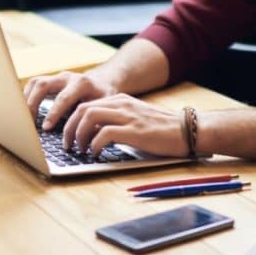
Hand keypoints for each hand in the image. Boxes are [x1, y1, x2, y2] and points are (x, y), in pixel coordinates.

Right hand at [23, 70, 117, 129]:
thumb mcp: (104, 108)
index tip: (45, 128)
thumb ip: (94, 121)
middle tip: (27, 122)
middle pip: (43, 85)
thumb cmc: (104, 99)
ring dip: (27, 100)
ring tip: (23, 118)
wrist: (103, 82)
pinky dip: (27, 97)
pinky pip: (34, 85)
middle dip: (33, 103)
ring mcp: (57, 77)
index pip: (63, 98)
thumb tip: (85, 141)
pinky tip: (25, 111)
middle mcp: (67, 77)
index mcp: (82, 84)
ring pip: (36, 83)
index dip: (53, 114)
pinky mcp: (50, 80)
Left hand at [62, 94, 188, 157]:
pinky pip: (104, 133)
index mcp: (120, 100)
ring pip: (89, 117)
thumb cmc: (162, 130)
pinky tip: (96, 154)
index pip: (86, 104)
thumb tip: (94, 135)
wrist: (188, 130)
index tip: (68, 136)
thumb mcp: (135, 119)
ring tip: (80, 150)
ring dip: (78, 135)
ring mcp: (127, 116)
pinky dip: (95, 144)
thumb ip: (116, 121)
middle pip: (82, 109)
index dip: (71, 121)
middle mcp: (121, 104)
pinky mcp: (134, 131)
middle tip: (67, 145)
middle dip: (69, 128)